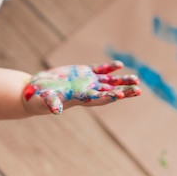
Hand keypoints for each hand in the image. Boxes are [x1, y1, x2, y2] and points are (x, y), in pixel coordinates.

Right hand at [22, 62, 140, 114]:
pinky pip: (99, 70)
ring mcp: (87, 81)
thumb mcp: (44, 100)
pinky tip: (119, 65)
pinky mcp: (83, 72)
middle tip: (139, 90)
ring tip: (136, 79)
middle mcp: (87, 91)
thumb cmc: (40, 97)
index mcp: (79, 98)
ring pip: (108, 81)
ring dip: (121, 81)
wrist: (38, 90)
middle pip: (109, 91)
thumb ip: (51, 104)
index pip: (98, 98)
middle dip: (124, 91)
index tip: (120, 95)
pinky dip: (109, 68)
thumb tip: (55, 110)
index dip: (109, 97)